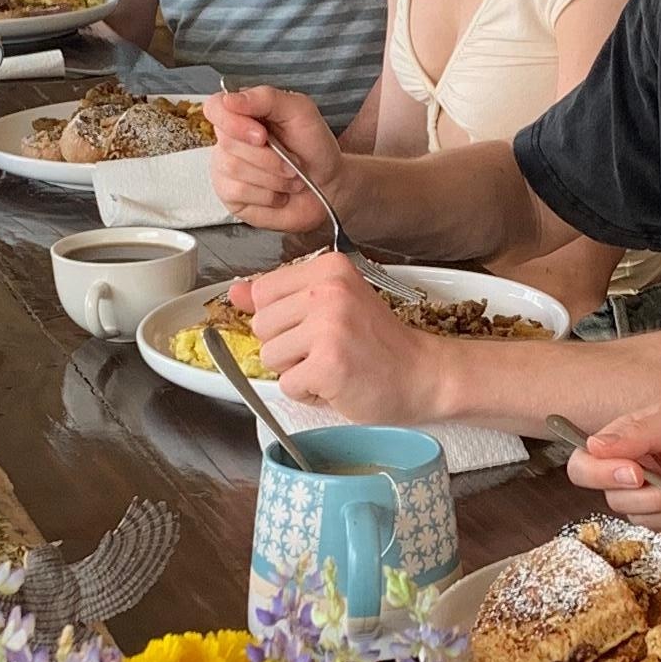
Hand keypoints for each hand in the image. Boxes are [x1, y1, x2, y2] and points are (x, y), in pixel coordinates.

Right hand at [208, 85, 339, 240]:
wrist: (329, 185)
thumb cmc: (314, 146)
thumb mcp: (300, 111)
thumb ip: (266, 98)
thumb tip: (230, 99)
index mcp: (243, 112)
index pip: (215, 107)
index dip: (233, 122)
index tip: (261, 136)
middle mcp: (229, 139)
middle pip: (227, 142)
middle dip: (268, 156)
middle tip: (292, 161)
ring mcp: (225, 168)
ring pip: (234, 168)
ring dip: (273, 176)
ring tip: (290, 177)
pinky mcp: (229, 195)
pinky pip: (238, 192)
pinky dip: (267, 194)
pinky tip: (278, 193)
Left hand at [228, 256, 442, 424]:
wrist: (425, 375)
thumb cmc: (380, 345)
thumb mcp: (332, 307)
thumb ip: (281, 297)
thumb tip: (236, 291)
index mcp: (328, 269)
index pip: (262, 293)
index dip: (282, 320)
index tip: (315, 327)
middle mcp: (327, 291)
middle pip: (261, 326)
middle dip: (287, 347)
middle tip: (328, 350)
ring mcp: (328, 326)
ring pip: (270, 357)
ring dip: (297, 371)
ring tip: (333, 366)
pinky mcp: (328, 364)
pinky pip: (287, 385)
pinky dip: (309, 393)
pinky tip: (338, 383)